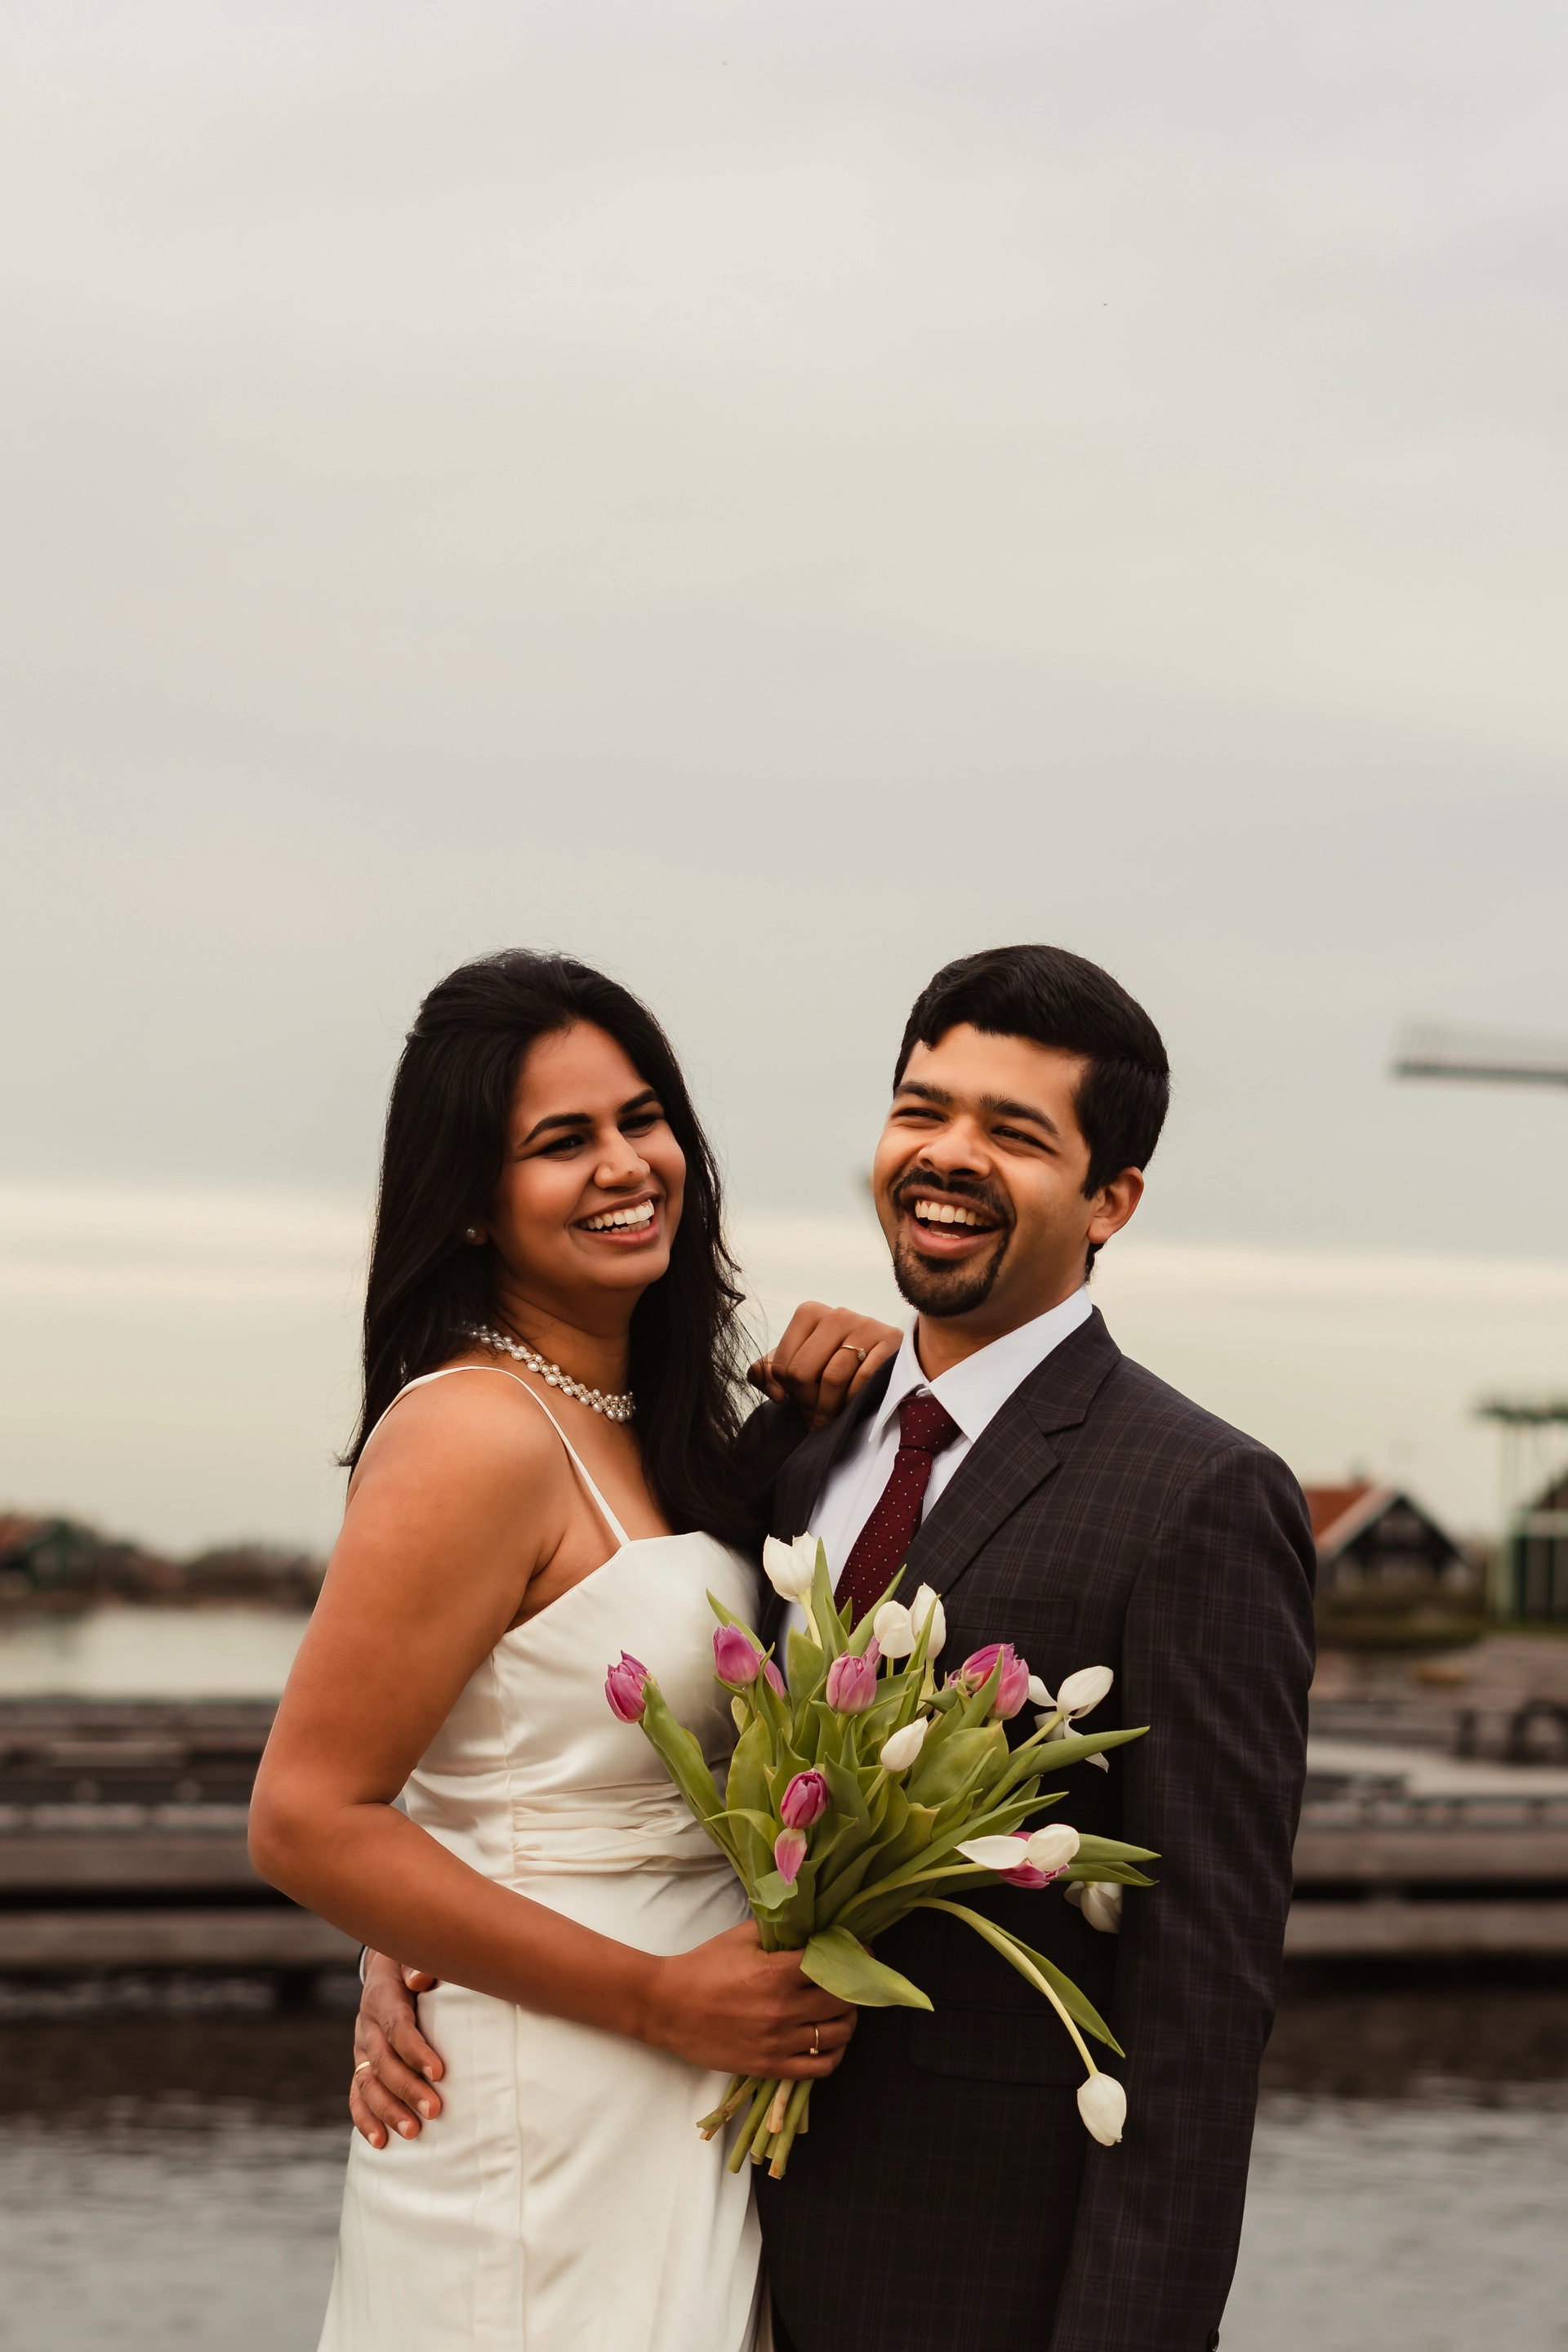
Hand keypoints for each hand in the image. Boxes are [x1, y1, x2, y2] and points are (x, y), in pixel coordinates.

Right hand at [350, 1949, 445, 2147]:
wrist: (389, 1965)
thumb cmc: (415, 1961)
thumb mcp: (416, 1953)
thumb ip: (419, 1964)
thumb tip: (421, 1978)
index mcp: (383, 1998)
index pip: (397, 2028)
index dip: (416, 2052)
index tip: (439, 2073)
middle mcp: (367, 2026)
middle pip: (383, 2062)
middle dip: (407, 2089)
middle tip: (434, 2111)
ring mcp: (361, 2047)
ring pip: (368, 2084)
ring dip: (388, 2110)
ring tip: (412, 2132)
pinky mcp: (361, 2064)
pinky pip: (357, 2094)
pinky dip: (365, 2119)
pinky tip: (379, 2142)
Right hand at [643, 1920, 856, 2077]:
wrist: (666, 2007)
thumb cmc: (703, 1967)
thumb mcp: (741, 1937)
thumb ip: (778, 1930)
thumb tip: (811, 1923)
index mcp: (777, 1973)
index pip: (834, 1965)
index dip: (855, 1957)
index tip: (863, 1953)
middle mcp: (783, 2010)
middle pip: (842, 2001)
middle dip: (855, 1988)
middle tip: (854, 1980)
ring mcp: (777, 2042)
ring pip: (836, 2035)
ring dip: (848, 2020)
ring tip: (843, 2009)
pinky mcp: (769, 2067)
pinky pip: (818, 2069)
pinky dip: (833, 2055)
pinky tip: (831, 2042)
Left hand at [747, 1302, 900, 1430]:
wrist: (881, 1361)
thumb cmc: (831, 1364)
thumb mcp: (795, 1364)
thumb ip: (767, 1373)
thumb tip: (776, 1393)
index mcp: (809, 1314)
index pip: (783, 1365)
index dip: (789, 1392)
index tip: (801, 1399)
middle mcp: (836, 1314)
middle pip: (803, 1372)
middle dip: (808, 1402)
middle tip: (816, 1414)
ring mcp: (865, 1325)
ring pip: (833, 1378)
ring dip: (830, 1407)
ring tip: (832, 1417)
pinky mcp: (890, 1341)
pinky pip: (863, 1379)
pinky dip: (854, 1400)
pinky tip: (853, 1404)